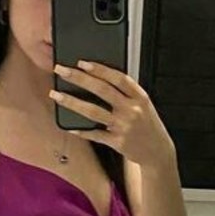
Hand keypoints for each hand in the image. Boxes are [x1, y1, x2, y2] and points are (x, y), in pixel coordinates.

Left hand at [50, 62, 174, 169]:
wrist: (158, 152)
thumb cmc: (147, 125)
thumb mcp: (143, 105)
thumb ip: (126, 93)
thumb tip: (100, 78)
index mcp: (140, 97)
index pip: (118, 78)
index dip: (99, 69)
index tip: (82, 62)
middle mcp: (132, 110)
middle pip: (102, 90)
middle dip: (79, 78)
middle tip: (61, 70)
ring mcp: (124, 126)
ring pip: (93, 111)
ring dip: (72, 102)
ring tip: (56, 95)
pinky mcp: (117, 142)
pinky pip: (95, 134)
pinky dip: (81, 130)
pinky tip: (69, 126)